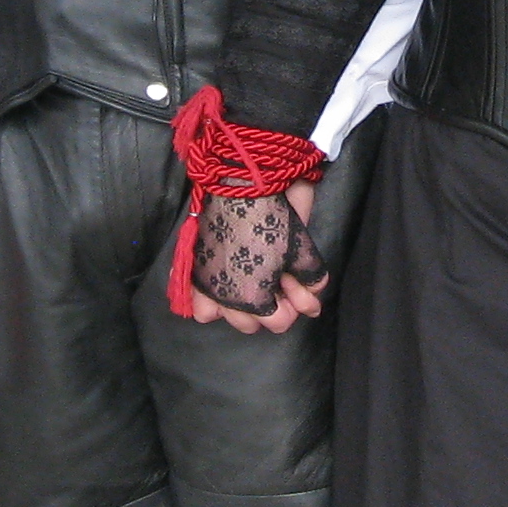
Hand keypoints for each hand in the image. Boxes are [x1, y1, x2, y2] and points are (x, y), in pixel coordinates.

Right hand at [187, 179, 322, 334]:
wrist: (244, 181)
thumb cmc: (278, 217)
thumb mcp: (303, 251)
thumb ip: (309, 283)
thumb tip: (313, 309)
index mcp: (253, 297)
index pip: (276, 323)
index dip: (291, 307)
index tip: (295, 287)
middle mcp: (226, 297)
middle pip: (248, 324)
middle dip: (267, 307)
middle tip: (276, 280)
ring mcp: (207, 284)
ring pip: (220, 316)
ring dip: (237, 306)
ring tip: (251, 282)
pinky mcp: (195, 266)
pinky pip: (194, 300)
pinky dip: (204, 299)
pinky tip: (221, 284)